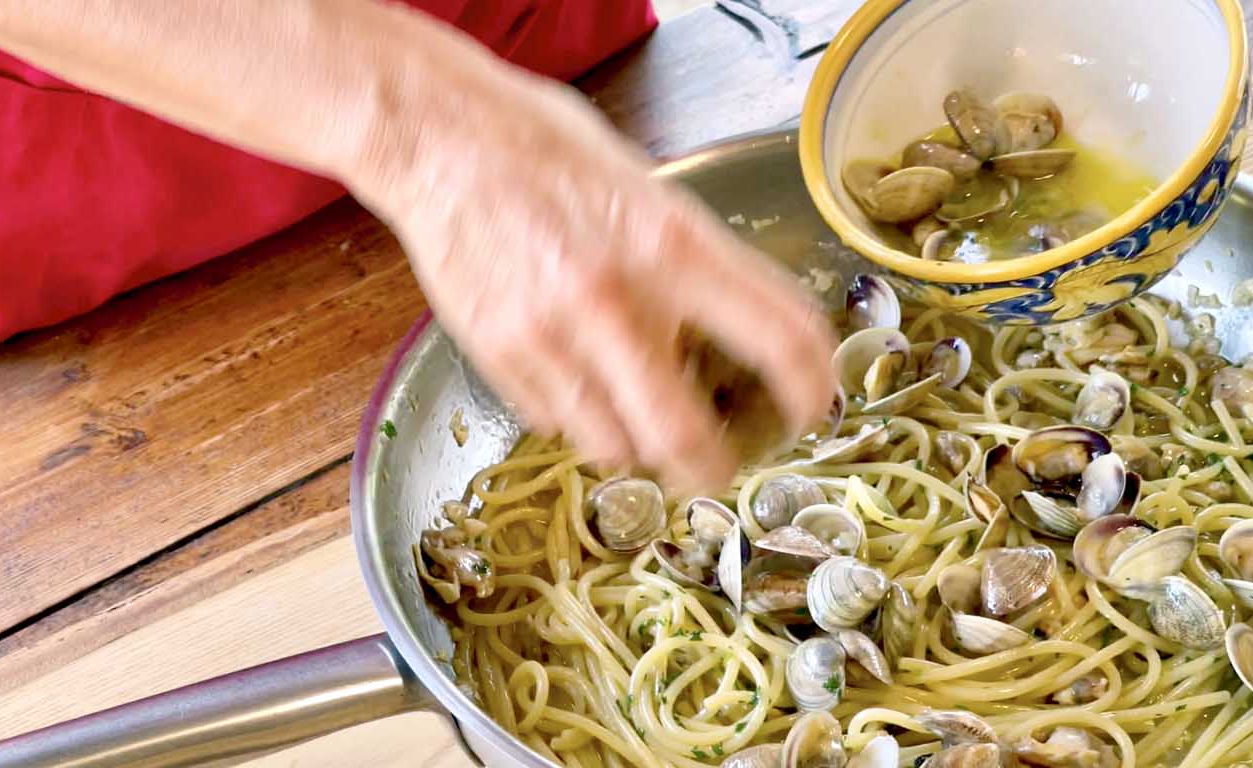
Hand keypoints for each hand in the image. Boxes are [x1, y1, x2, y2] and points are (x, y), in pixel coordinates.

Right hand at [352, 63, 836, 490]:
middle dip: (714, 468)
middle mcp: (618, 299)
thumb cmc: (549, 153)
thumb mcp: (652, 192)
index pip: (779, 338)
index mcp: (674, 244)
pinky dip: (579, 419)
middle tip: (721, 463)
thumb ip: (698, 266)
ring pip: (617, 450)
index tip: (813, 408)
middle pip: (687, 440)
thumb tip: (747, 334)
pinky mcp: (500, 357)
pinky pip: (556, 425)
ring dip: (640, 447)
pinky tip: (577, 375)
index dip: (812, 390)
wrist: (439, 138)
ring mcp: (552, 336)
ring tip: (639, 413)